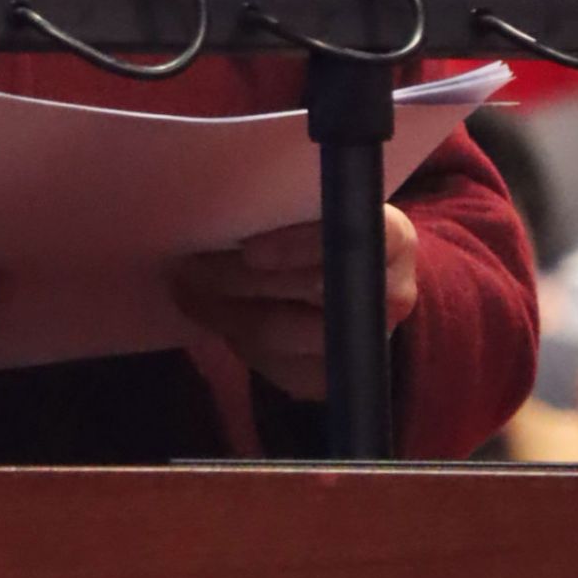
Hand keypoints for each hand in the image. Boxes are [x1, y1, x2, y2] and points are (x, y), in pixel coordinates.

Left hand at [167, 203, 418, 401]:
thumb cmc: (328, 230)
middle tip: (189, 261)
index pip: (348, 239)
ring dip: (222, 308)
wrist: (362, 290)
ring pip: (280, 332)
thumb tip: (232, 196)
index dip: (298, 246)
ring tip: (183, 283)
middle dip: (238, 275)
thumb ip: (296, 201)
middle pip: (304, 291)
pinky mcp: (330, 381)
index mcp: (393, 237)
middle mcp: (390, 296)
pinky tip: (204, 310)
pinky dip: (232, 336)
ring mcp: (363, 347)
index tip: (249, 249)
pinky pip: (272, 366)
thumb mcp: (325, 204)